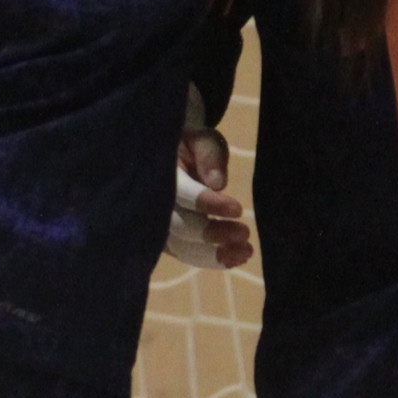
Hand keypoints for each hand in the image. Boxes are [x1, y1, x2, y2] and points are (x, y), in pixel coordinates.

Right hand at [165, 126, 253, 270]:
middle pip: (178, 226)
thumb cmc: (187, 144)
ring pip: (181, 248)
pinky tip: (236, 258)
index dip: (206, 202)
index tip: (237, 209)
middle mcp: (150, 203)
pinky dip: (210, 260)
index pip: (180, 192)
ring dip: (214, 255)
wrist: (170, 156)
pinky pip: (186, 254)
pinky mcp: (166, 240)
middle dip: (211, 234)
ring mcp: (154, 226)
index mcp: (157, 172)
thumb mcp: (198, 137)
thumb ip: (208, 152)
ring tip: (246, 252)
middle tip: (245, 233)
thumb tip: (217, 183)